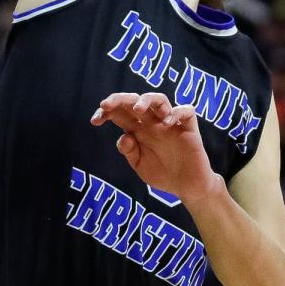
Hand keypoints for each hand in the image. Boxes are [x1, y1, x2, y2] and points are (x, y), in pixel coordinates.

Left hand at [91, 91, 219, 207]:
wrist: (187, 186)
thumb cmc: (163, 174)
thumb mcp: (140, 166)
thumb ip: (130, 152)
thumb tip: (123, 137)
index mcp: (138, 130)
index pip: (120, 113)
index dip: (106, 112)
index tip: (95, 120)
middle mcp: (152, 123)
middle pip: (136, 101)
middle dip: (120, 99)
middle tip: (106, 105)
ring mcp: (170, 124)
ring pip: (159, 99)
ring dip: (147, 100)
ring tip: (138, 109)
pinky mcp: (189, 128)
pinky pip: (185, 111)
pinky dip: (176, 112)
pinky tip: (166, 123)